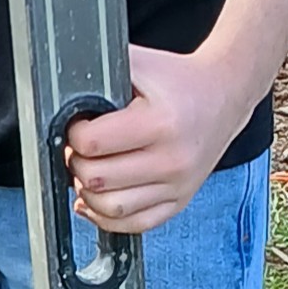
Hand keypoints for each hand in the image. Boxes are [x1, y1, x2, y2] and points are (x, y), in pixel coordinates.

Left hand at [60, 43, 260, 234]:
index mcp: (160, 123)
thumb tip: (63, 87)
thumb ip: (101, 71)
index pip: (92, 143)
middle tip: (80, 149)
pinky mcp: (180, 200)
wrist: (224, 94)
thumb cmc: (179, 80)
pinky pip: (136, 225)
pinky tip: (96, 200)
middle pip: (96, 179)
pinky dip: (108, 218)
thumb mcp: (140, 63)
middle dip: (76, 162)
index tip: (79, 125)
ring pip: (111, 209)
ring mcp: (178, 185)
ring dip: (88, 192)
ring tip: (90, 171)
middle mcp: (171, 159)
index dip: (74, 133)